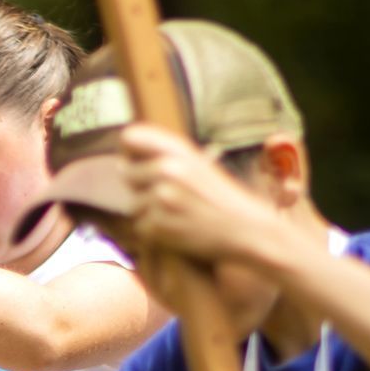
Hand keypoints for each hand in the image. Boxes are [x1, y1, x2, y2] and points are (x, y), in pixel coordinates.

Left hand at [120, 124, 287, 264]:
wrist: (248, 230)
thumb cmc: (221, 199)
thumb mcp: (198, 166)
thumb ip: (165, 158)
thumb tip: (121, 161)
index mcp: (179, 149)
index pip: (130, 137)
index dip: (129, 152)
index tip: (136, 162)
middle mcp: (168, 168)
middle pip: (125, 172)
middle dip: (140, 186)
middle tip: (170, 196)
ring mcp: (161, 196)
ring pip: (133, 204)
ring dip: (149, 212)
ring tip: (181, 214)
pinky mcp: (157, 224)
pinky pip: (141, 227)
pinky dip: (155, 232)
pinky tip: (180, 230)